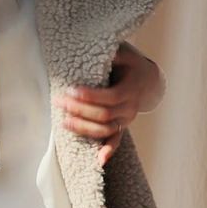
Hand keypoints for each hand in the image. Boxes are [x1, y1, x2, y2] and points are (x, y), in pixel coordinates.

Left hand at [53, 45, 163, 167]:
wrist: (147, 79)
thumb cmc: (129, 63)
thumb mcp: (123, 52)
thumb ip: (110, 52)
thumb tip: (90, 46)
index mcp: (132, 88)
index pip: (110, 97)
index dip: (90, 96)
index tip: (71, 91)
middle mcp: (131, 107)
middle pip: (104, 115)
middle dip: (80, 110)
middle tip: (59, 101)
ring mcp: (127, 120)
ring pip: (105, 130)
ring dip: (84, 128)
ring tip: (64, 121)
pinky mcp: (122, 127)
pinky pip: (115, 141)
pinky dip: (107, 151)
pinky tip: (98, 161)